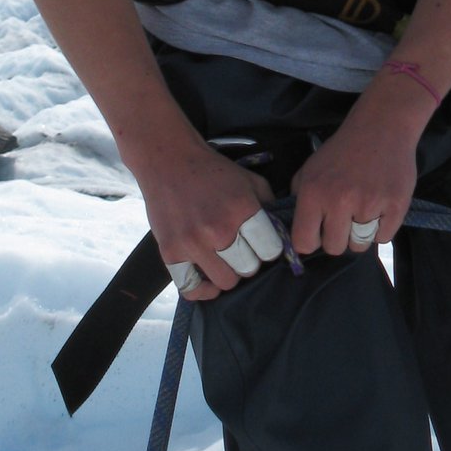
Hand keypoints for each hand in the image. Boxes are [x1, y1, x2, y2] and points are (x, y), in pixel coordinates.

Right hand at [127, 126, 281, 302]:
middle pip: (249, 269)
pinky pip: (192, 289)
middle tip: (241, 249)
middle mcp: (218, 230)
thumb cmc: (212, 171)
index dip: (269, 248)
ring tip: (223, 258)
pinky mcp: (170, 253)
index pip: (271, 250)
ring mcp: (193, 244)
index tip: (261, 243)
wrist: (168, 161)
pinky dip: (203, 290)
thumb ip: (268, 205)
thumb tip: (282, 232)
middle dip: (249, 260)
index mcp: (242, 209)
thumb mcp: (249, 180)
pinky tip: (208, 278)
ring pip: (226, 282)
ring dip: (228, 272)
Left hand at [290, 86, 422, 257]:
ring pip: (359, 245)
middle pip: (334, 248)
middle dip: (338, 237)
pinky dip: (382, 228)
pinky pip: (383, 238)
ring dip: (360, 234)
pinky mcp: (395, 206)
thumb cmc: (343, 150)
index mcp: (313, 192)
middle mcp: (339, 201)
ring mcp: (369, 204)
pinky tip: (380, 206)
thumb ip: (298, 200)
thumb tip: (297, 232)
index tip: (319, 232)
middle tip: (345, 218)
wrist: (382, 127)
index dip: (312, 240)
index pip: (304, 243)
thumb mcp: (309, 169)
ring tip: (363, 210)